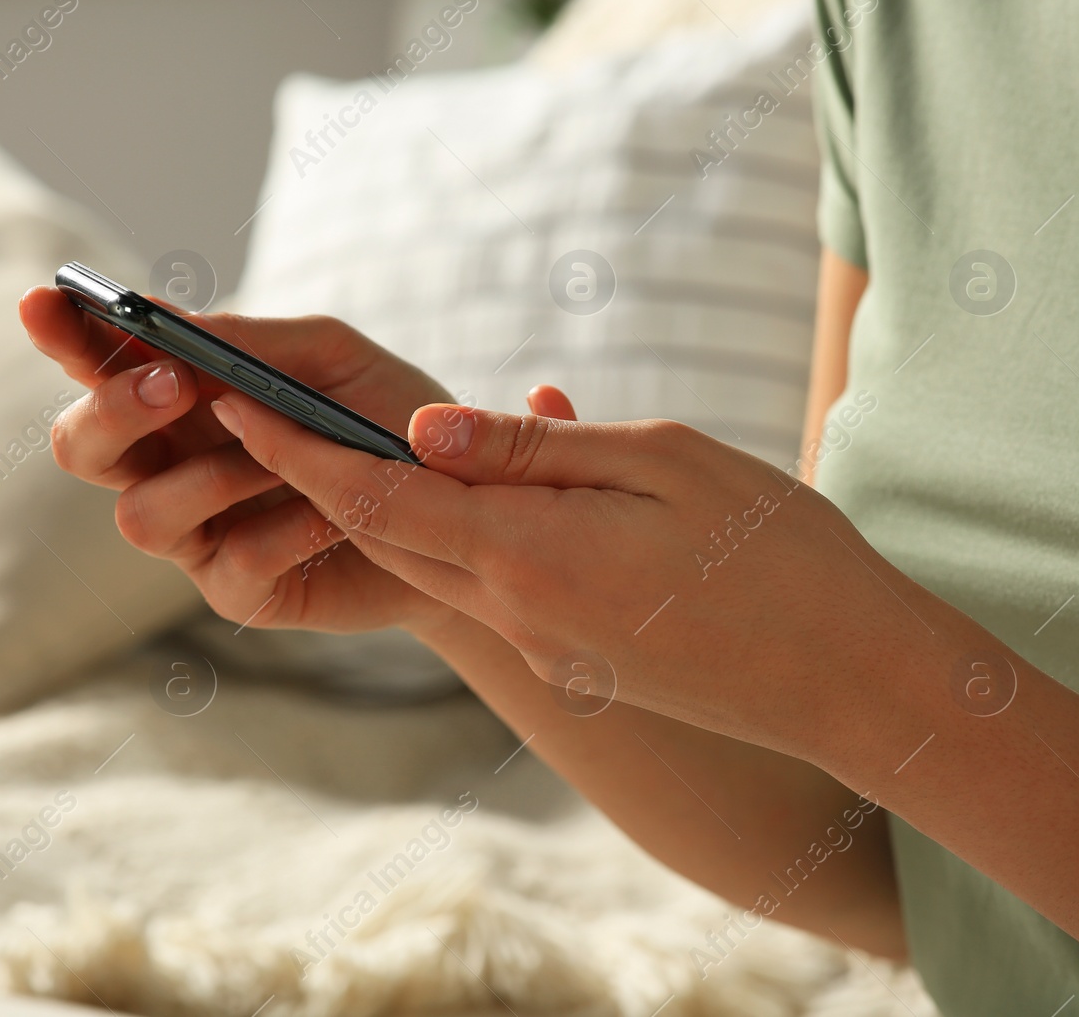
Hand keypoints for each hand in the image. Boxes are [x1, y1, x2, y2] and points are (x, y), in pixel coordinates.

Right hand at [19, 285, 575, 637]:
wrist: (466, 515)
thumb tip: (169, 324)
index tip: (43, 303)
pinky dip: (287, 525)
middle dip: (116, 411)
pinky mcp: (239, 592)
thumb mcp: (333, 361)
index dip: (63, 336)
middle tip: (177, 382)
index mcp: (180, 400)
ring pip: (140, 515)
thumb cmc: (392, 425)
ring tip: (290, 457)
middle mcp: (170, 467)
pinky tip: (334, 512)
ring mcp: (198, 536)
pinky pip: (229, 561)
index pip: (98, 365)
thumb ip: (252, 343)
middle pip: (83, 448)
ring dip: (215, 475)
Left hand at [212, 391, 974, 763]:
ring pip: (425, 564)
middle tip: (253, 408)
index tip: (229, 395)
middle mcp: (514, 610)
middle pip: (379, 535)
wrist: (849, 682)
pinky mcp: (569, 659)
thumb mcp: (662, 463)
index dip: (291, 446)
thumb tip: (419, 428)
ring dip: (368, 509)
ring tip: (330, 443)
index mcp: (526, 554)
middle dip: (306, 474)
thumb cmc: (775, 552)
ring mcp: (540, 644)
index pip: (370, 496)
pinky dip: (443, 537)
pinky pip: (482, 587)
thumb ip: (532, 450)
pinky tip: (460, 494)